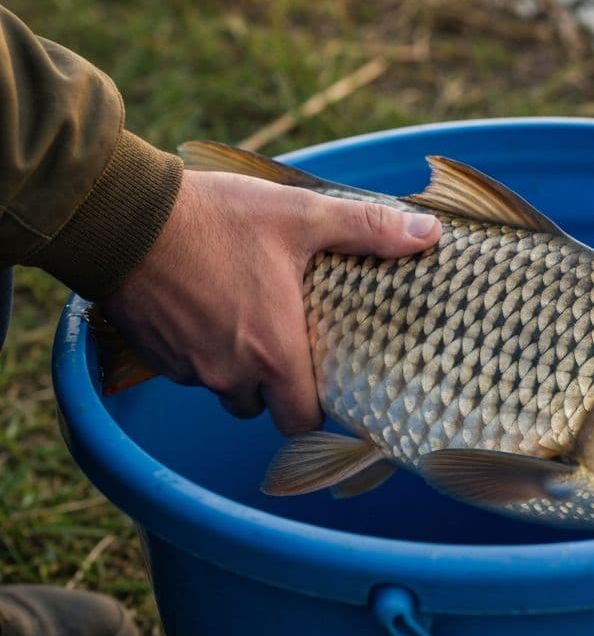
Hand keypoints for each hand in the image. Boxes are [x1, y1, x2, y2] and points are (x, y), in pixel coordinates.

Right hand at [99, 169, 439, 434]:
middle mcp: (229, 373)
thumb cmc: (216, 218)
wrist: (122, 216)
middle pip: (262, 407)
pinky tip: (208, 312)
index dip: (317, 408)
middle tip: (289, 347)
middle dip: (277, 387)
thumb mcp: (301, 216)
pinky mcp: (154, 355)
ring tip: (250, 324)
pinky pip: (188, 370)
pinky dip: (200, 352)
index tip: (327, 382)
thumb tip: (429, 235)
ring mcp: (188, 368)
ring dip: (237, 369)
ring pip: (223, 389)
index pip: (301, 420)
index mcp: (272, 353)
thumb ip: (367, 230)